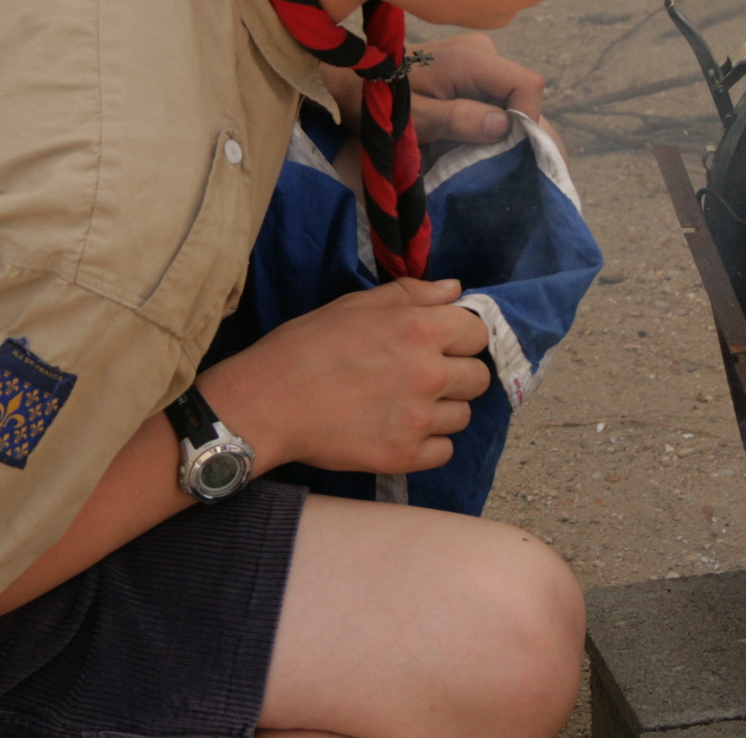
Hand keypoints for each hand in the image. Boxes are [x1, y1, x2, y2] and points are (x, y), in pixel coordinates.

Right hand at [199, 278, 490, 475]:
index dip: (459, 337)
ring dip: (442, 411)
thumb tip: (455, 289)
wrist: (267, 403)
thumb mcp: (356, 305)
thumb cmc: (306, 345)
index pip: (477, 333)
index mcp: (419, 330)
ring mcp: (418, 420)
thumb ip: (412, 294)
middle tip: (421, 377)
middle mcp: (428, 374)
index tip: (440, 344)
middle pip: (478, 378)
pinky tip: (399, 430)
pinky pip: (443, 451)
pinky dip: (427, 444)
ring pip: (463, 416)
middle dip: (456, 375)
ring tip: (404, 405)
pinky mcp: (404, 456)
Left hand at [321, 33, 554, 145]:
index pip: (527, 84)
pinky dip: (484, 121)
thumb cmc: (378, 100)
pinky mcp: (472, 69)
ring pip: (508, 100)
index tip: (505, 152)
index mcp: (471, 57)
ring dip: (493, 128)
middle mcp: (482, 51)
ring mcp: (478, 57)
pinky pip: (494, 98)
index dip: (526, 121)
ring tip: (465, 149)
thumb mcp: (414, 118)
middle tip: (481, 157)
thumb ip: (456, 119)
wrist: (351, 79)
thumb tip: (504, 125)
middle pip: (519, 95)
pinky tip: (461, 137)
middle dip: (508, 130)